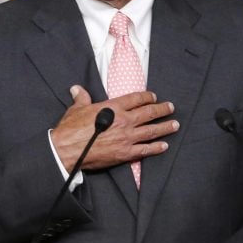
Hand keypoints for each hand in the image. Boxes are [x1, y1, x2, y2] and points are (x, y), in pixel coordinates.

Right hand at [52, 85, 178, 170]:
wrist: (67, 149)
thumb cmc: (71, 129)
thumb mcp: (77, 108)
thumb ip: (81, 98)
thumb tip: (77, 89)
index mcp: (113, 107)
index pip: (135, 99)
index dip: (147, 97)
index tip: (153, 96)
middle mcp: (124, 120)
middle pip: (148, 113)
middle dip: (162, 109)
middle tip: (171, 107)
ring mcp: (126, 137)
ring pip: (151, 130)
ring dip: (165, 127)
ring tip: (175, 124)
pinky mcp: (125, 153)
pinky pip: (145, 150)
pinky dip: (156, 147)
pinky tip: (164, 145)